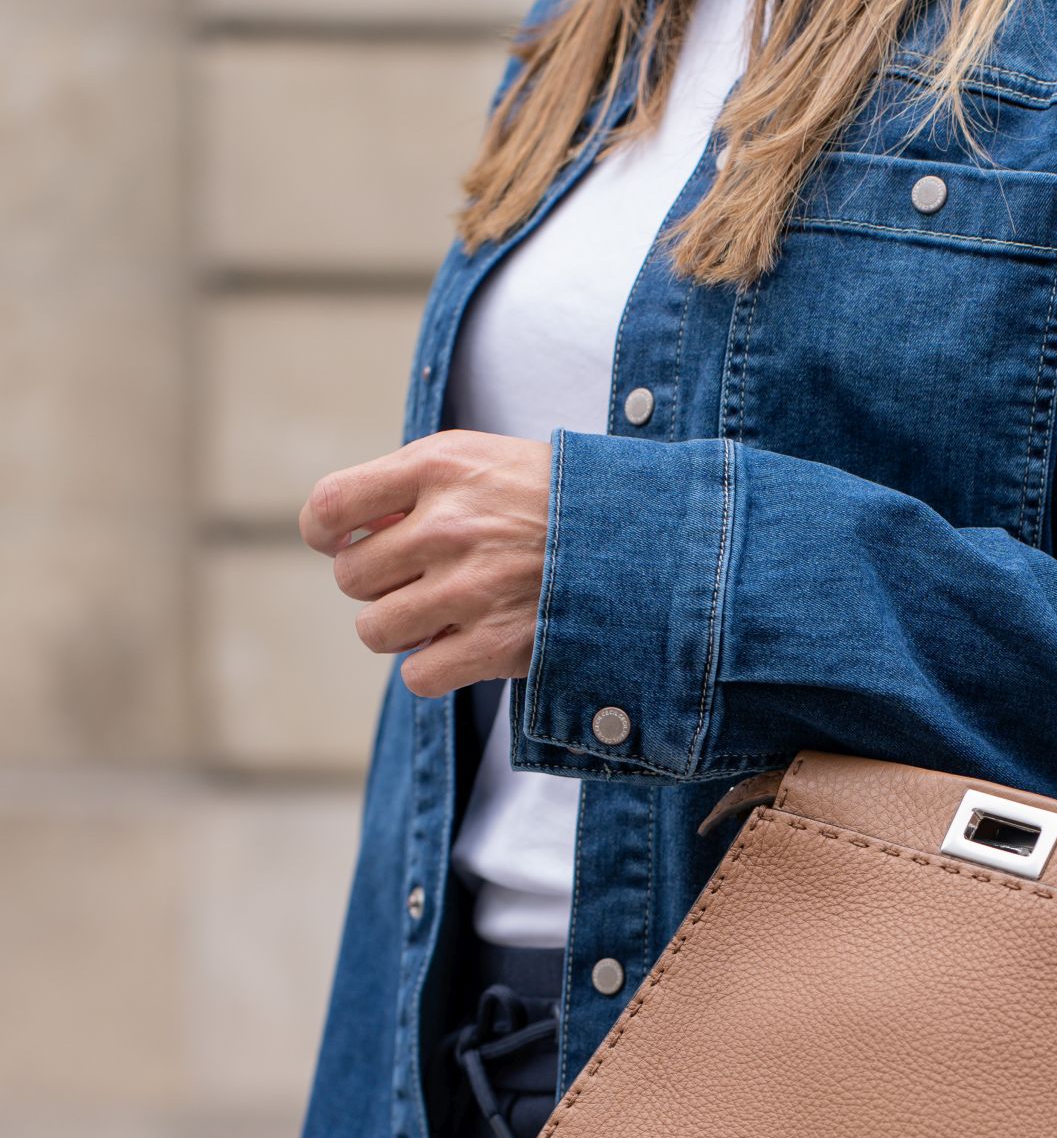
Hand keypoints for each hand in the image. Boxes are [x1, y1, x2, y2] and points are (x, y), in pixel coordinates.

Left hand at [303, 429, 552, 695]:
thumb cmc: (558, 501)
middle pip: (352, 578)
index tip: (340, 542)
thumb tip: (348, 534)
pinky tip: (463, 648)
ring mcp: (472, 589)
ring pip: (376, 630)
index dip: (325, 533)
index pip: (332, 507)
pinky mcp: (497, 645)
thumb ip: (418, 486)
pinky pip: (418, 676)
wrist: (650, 541)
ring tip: (439, 616)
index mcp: (440, 466)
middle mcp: (449, 525)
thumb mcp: (487, 461)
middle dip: (378, 584)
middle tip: (418, 579)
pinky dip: (434, 670)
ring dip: (400, 630)